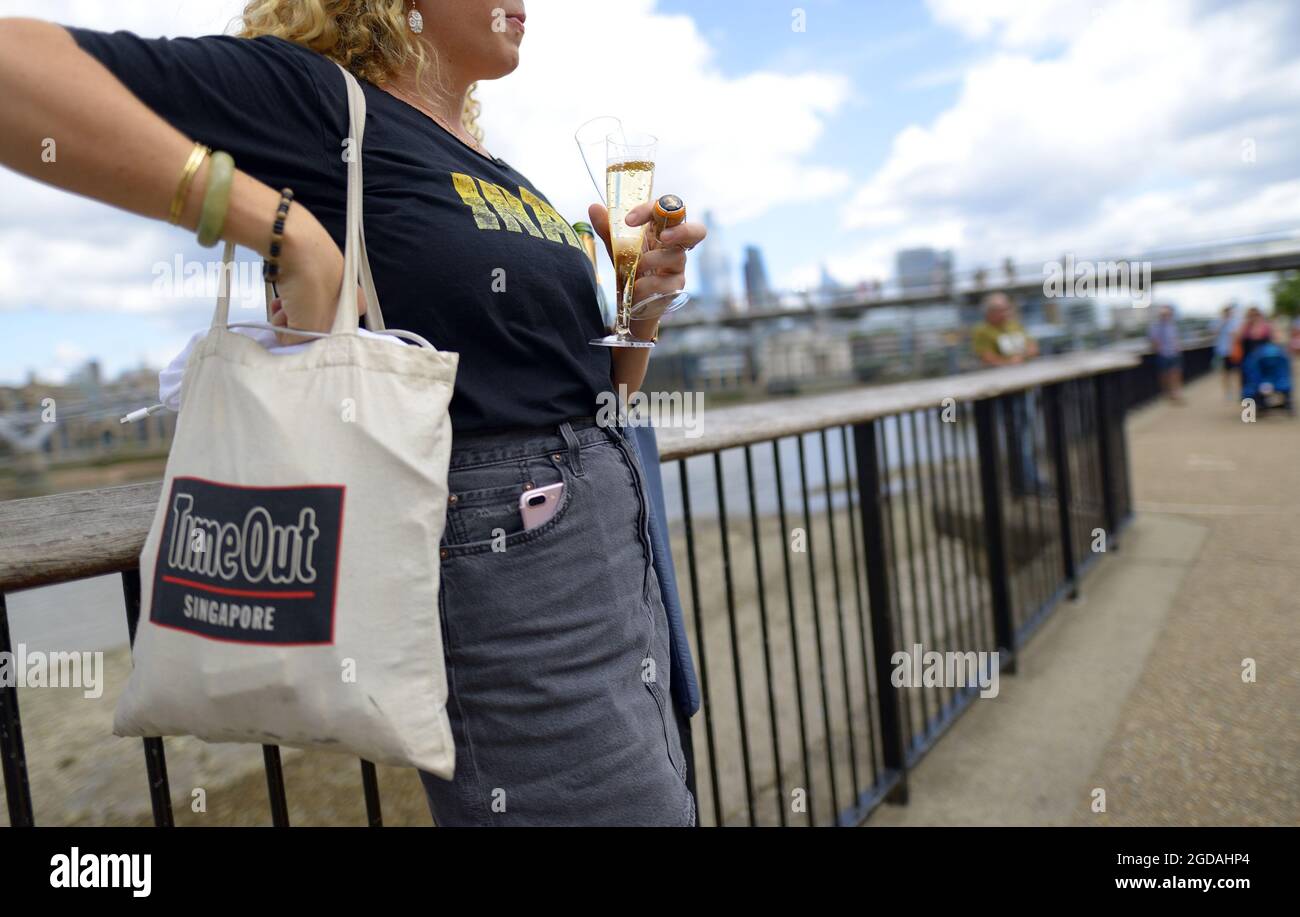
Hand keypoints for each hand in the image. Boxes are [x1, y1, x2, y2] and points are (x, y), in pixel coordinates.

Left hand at [266, 206, 364, 345]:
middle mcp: (346, 293)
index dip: (313, 336)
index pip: (334, 332)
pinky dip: (284, 299)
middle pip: (317, 320)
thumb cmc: (311, 284)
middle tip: (288, 320)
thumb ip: (301, 341)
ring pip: (304, 307)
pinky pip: (295, 293)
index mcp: (356, 305)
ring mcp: (327, 279)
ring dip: (288, 313)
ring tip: (280, 308)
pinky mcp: (307, 269)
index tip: (300, 335)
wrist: (295, 245)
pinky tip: (278, 298)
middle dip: (299, 324)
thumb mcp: (309, 327)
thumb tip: (288, 338)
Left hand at [588, 200, 705, 306]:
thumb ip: (608, 228)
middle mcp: (675, 246)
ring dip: (652, 261)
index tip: (629, 220)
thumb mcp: (617, 247)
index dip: (651, 210)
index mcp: (662, 230)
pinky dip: (648, 284)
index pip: (667, 211)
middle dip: (682, 230)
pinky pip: (667, 282)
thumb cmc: (630, 269)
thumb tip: (594, 207)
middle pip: (697, 231)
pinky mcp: (676, 287)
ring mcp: (678, 267)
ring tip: (635, 269)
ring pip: (676, 257)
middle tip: (663, 237)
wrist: (630, 302)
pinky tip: (637, 287)